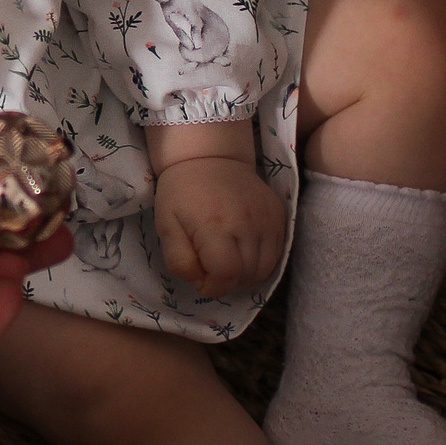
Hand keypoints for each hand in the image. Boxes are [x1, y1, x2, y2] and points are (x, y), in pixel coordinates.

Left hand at [154, 155, 286, 299]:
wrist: (211, 156)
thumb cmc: (181, 192)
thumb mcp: (166, 225)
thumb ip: (179, 260)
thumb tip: (199, 283)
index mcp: (215, 225)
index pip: (226, 274)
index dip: (213, 288)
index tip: (202, 280)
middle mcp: (247, 223)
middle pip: (247, 276)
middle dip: (228, 283)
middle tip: (212, 269)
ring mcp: (268, 218)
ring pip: (266, 269)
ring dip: (246, 275)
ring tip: (228, 261)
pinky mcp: (280, 214)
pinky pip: (278, 253)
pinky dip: (262, 261)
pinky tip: (244, 250)